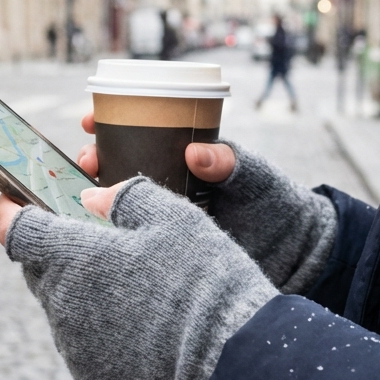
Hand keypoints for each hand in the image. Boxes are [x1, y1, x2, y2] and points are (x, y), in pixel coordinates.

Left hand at [3, 177, 277, 379]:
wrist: (228, 362)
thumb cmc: (201, 280)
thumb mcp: (172, 217)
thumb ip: (124, 197)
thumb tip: (90, 199)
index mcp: (73, 258)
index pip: (17, 231)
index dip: (10, 212)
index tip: (13, 201)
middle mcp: (63, 305)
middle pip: (40, 271)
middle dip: (55, 251)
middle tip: (90, 239)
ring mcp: (75, 349)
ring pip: (63, 309)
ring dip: (81, 292)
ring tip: (129, 286)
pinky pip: (85, 346)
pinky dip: (101, 330)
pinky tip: (141, 325)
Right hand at [70, 111, 336, 294]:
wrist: (300, 260)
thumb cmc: (280, 208)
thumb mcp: (258, 179)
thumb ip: (233, 162)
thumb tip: (197, 152)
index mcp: (187, 160)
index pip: (140, 133)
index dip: (109, 122)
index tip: (87, 118)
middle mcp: (171, 186)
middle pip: (118, 167)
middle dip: (93, 159)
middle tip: (83, 160)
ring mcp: (166, 220)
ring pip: (119, 205)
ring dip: (93, 197)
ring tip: (79, 195)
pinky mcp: (166, 252)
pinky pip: (131, 240)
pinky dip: (108, 237)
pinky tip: (88, 238)